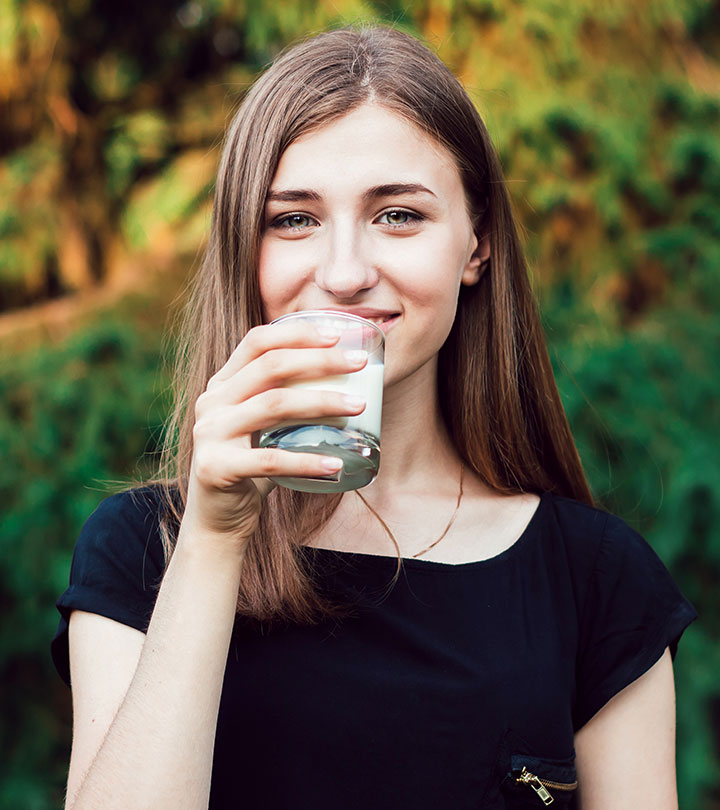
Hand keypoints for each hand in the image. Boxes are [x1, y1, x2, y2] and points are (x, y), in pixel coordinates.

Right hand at [181, 320, 367, 547]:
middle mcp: (211, 402)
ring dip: (322, 402)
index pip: (257, 341)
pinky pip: (270, 460)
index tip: (338, 334)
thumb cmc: (253, 467)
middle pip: (271, 367)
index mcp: (222, 384)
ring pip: (274, 404)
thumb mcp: (264, 426)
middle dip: (320, 360)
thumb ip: (288, 400)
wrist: (218, 519)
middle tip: (359, 364)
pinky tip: (336, 464)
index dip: (297, 333)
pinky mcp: (216, 468)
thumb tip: (349, 380)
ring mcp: (210, 434)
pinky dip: (307, 462)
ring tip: (358, 405)